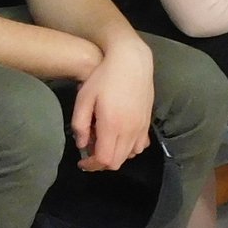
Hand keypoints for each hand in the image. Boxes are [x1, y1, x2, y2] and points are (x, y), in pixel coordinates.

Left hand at [71, 38, 154, 171]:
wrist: (132, 62)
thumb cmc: (104, 77)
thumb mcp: (84, 98)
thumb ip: (80, 124)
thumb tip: (81, 145)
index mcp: (112, 126)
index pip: (104, 160)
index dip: (92, 165)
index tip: (82, 162)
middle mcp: (130, 130)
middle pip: (117, 162)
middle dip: (101, 163)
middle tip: (89, 153)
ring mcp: (141, 127)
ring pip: (130, 155)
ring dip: (115, 155)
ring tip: (103, 143)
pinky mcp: (148, 123)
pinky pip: (140, 146)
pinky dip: (129, 148)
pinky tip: (119, 136)